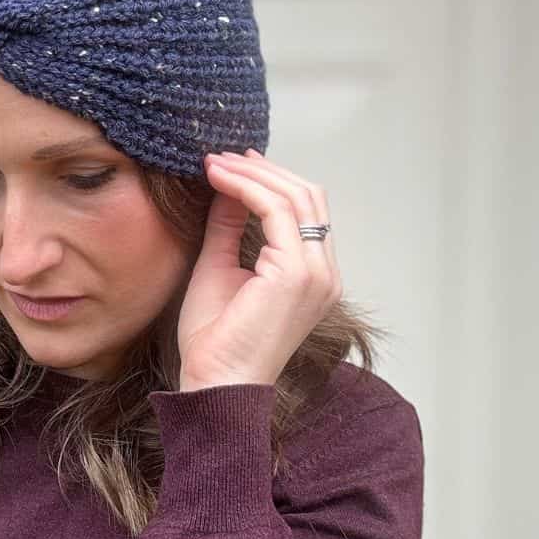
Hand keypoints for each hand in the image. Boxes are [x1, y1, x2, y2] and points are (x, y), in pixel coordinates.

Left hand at [177, 149, 341, 391]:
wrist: (214, 383)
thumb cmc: (215, 342)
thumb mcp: (221, 268)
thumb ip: (230, 228)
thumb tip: (229, 188)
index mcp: (314, 276)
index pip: (304, 211)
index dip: (270, 180)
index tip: (231, 164)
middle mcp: (323, 274)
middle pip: (307, 196)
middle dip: (263, 169)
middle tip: (223, 155)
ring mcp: (315, 273)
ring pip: (295, 196)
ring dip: (252, 173)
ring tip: (215, 163)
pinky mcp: (296, 273)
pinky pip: (275, 211)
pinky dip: (246, 188)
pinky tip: (218, 180)